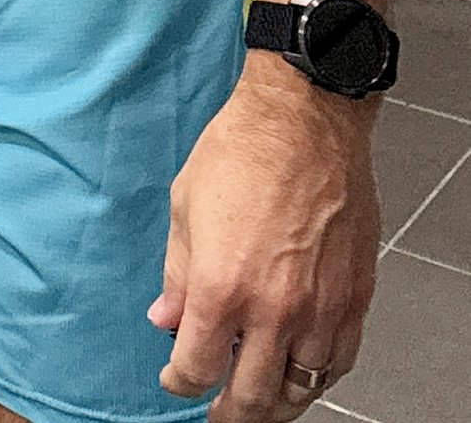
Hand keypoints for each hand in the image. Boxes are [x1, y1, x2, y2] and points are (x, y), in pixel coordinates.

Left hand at [151, 59, 378, 418]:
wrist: (303, 125)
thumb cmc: (240, 154)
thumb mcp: (184, 209)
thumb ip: (178, 275)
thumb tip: (166, 318)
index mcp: (221, 287)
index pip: (198, 367)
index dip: (181, 383)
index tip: (176, 382)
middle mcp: (274, 309)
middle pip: (252, 394)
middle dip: (229, 413)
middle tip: (218, 415)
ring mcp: (320, 309)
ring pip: (301, 388)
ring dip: (277, 403)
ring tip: (259, 405)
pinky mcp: (354, 299)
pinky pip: (338, 361)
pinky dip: (318, 377)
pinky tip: (302, 375)